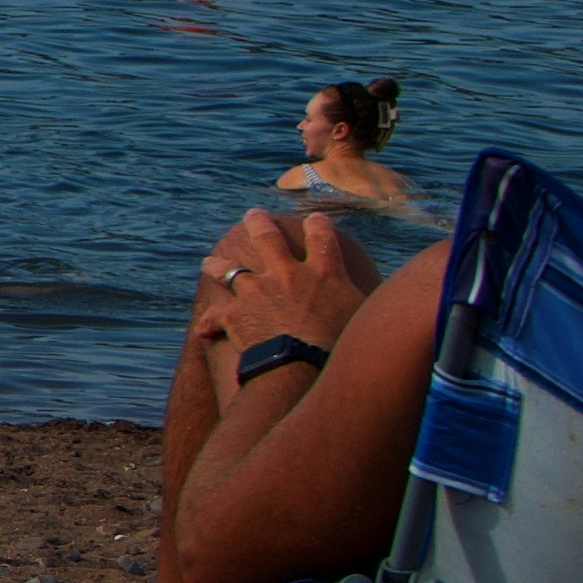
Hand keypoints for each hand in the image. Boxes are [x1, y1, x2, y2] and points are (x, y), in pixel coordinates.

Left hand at [201, 208, 380, 359]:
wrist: (304, 367)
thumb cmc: (342, 347)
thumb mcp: (364, 318)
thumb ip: (362, 303)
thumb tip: (379, 304)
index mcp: (323, 273)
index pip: (323, 238)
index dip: (319, 226)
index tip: (314, 219)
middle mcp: (287, 275)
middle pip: (268, 238)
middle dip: (259, 223)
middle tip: (252, 215)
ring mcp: (257, 292)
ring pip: (230, 270)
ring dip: (218, 265)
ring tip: (209, 262)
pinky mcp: (235, 314)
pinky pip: (215, 316)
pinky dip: (209, 324)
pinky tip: (203, 331)